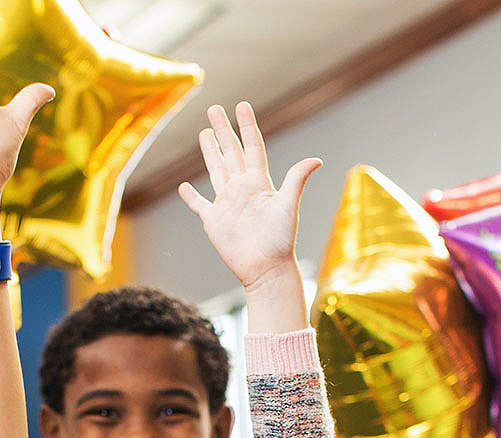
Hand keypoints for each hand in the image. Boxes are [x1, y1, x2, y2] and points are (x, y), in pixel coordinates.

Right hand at [177, 102, 320, 297]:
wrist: (266, 270)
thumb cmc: (280, 240)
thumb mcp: (289, 206)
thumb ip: (296, 180)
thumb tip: (316, 160)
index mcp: (259, 182)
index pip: (252, 146)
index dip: (246, 126)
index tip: (242, 105)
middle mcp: (242, 189)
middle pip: (230, 152)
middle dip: (222, 130)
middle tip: (214, 108)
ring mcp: (227, 204)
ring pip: (215, 171)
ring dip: (209, 152)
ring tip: (204, 133)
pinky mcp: (214, 221)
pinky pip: (200, 205)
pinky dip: (191, 197)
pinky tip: (184, 187)